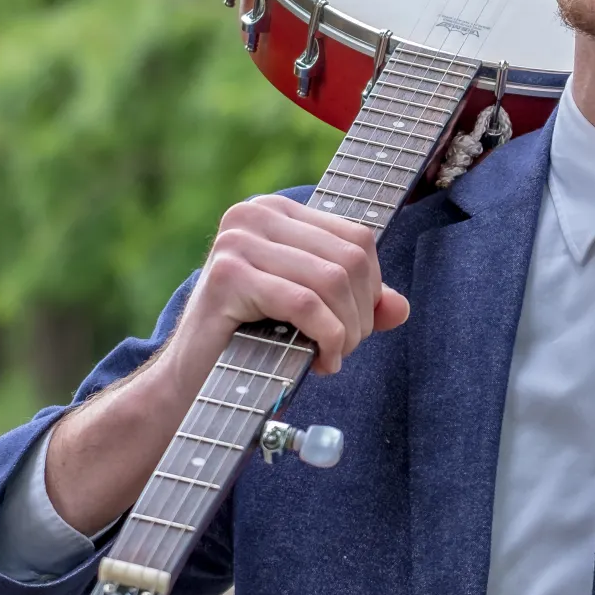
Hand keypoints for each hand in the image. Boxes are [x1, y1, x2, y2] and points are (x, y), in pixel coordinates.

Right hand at [165, 196, 411, 385]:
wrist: (193, 383)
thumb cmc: (254, 344)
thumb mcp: (315, 315)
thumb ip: (358, 304)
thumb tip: (402, 308)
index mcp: (276, 211)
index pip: (357, 239)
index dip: (372, 289)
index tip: (355, 326)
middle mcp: (254, 214)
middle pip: (350, 259)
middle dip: (361, 314)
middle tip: (344, 349)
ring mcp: (237, 241)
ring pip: (332, 281)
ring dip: (346, 331)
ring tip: (332, 357)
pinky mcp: (228, 275)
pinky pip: (305, 304)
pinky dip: (327, 338)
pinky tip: (322, 362)